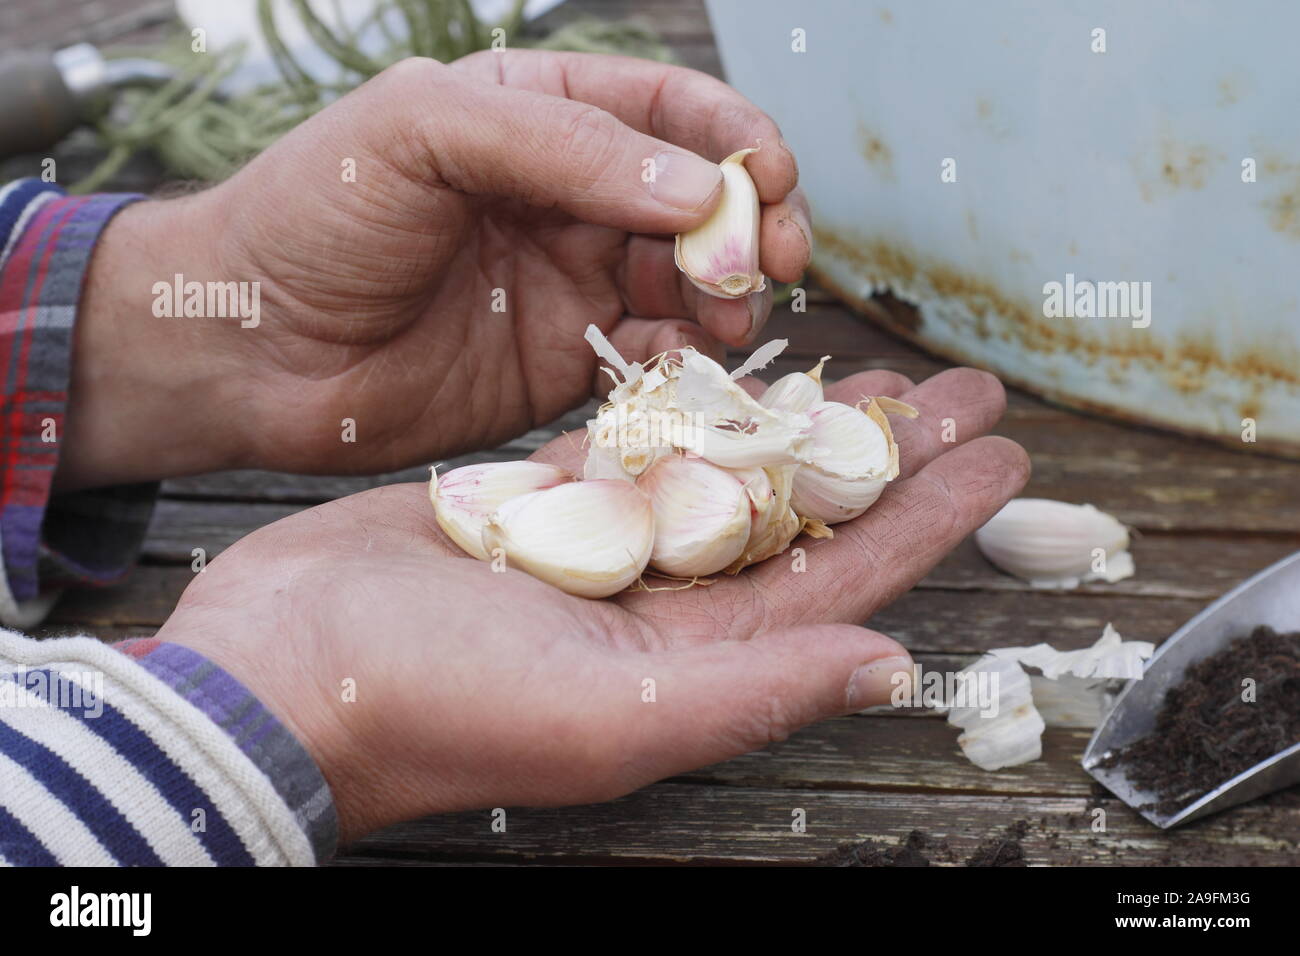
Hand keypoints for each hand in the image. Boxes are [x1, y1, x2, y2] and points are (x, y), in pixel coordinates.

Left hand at [57, 52, 810, 490]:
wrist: (248, 348)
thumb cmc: (313, 214)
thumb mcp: (424, 132)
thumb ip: (563, 145)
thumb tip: (699, 190)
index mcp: (541, 113)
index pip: (670, 111)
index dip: (736, 142)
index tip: (769, 183)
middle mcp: (570, 197)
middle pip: (702, 201)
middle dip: (751, 227)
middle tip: (766, 268)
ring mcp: (571, 283)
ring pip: (691, 282)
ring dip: (730, 298)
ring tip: (730, 320)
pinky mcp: (564, 364)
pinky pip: (654, 357)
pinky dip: (688, 361)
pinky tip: (687, 365)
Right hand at [156, 365, 1026, 843]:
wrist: (285, 670)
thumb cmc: (438, 707)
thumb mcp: (613, 713)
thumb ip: (758, 690)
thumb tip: (893, 670)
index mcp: (694, 661)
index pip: (844, 578)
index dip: (929, 518)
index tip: (1003, 458)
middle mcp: (662, 607)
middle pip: (804, 515)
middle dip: (887, 452)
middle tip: (961, 390)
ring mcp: (601, 551)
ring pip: (728, 471)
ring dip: (802, 420)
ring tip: (870, 368)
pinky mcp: (538, 504)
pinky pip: (635, 447)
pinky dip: (689, 408)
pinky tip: (735, 369)